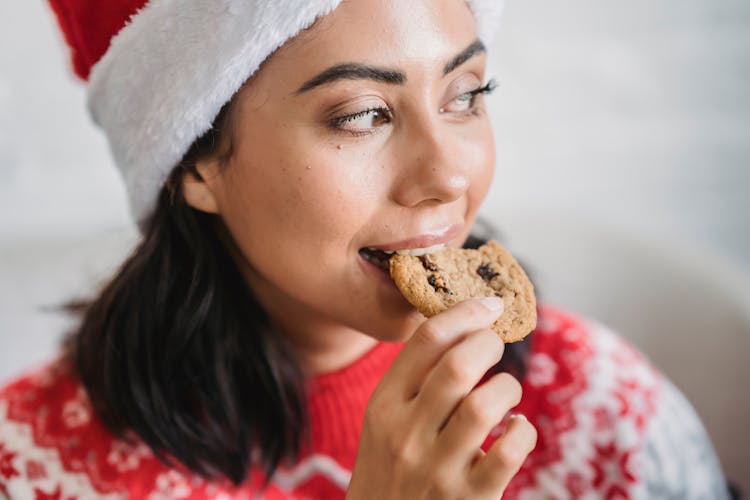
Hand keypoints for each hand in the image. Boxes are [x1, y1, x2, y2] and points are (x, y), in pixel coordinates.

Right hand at [346, 298, 536, 499]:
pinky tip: (516, 429)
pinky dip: (523, 431)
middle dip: (489, 342)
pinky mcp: (470, 498)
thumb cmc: (390, 468)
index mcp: (384, 406)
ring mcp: (438, 469)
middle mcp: (407, 434)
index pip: (425, 342)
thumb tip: (462, 325)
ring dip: (507, 386)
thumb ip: (414, 380)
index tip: (489, 304)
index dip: (464, 313)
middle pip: (459, 365)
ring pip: (486, 404)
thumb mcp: (384, 420)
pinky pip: (510, 451)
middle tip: (496, 342)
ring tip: (504, 391)